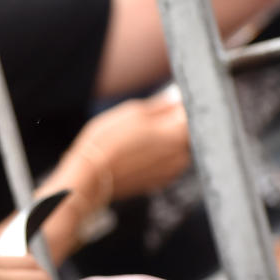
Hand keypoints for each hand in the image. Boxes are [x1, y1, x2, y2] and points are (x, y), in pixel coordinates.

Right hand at [72, 91, 189, 200]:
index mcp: (178, 132)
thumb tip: (177, 96)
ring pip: (176, 149)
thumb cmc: (108, 141)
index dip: (176, 106)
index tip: (163, 105)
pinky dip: (155, 159)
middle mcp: (182, 153)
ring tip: (137, 142)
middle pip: (185, 132)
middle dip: (170, 125)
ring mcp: (172, 171)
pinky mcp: (160, 183)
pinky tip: (135, 156)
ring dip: (163, 143)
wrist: (89, 176)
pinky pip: (165, 164)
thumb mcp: (132, 111)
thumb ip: (161, 105)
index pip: (189, 112)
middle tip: (144, 124)